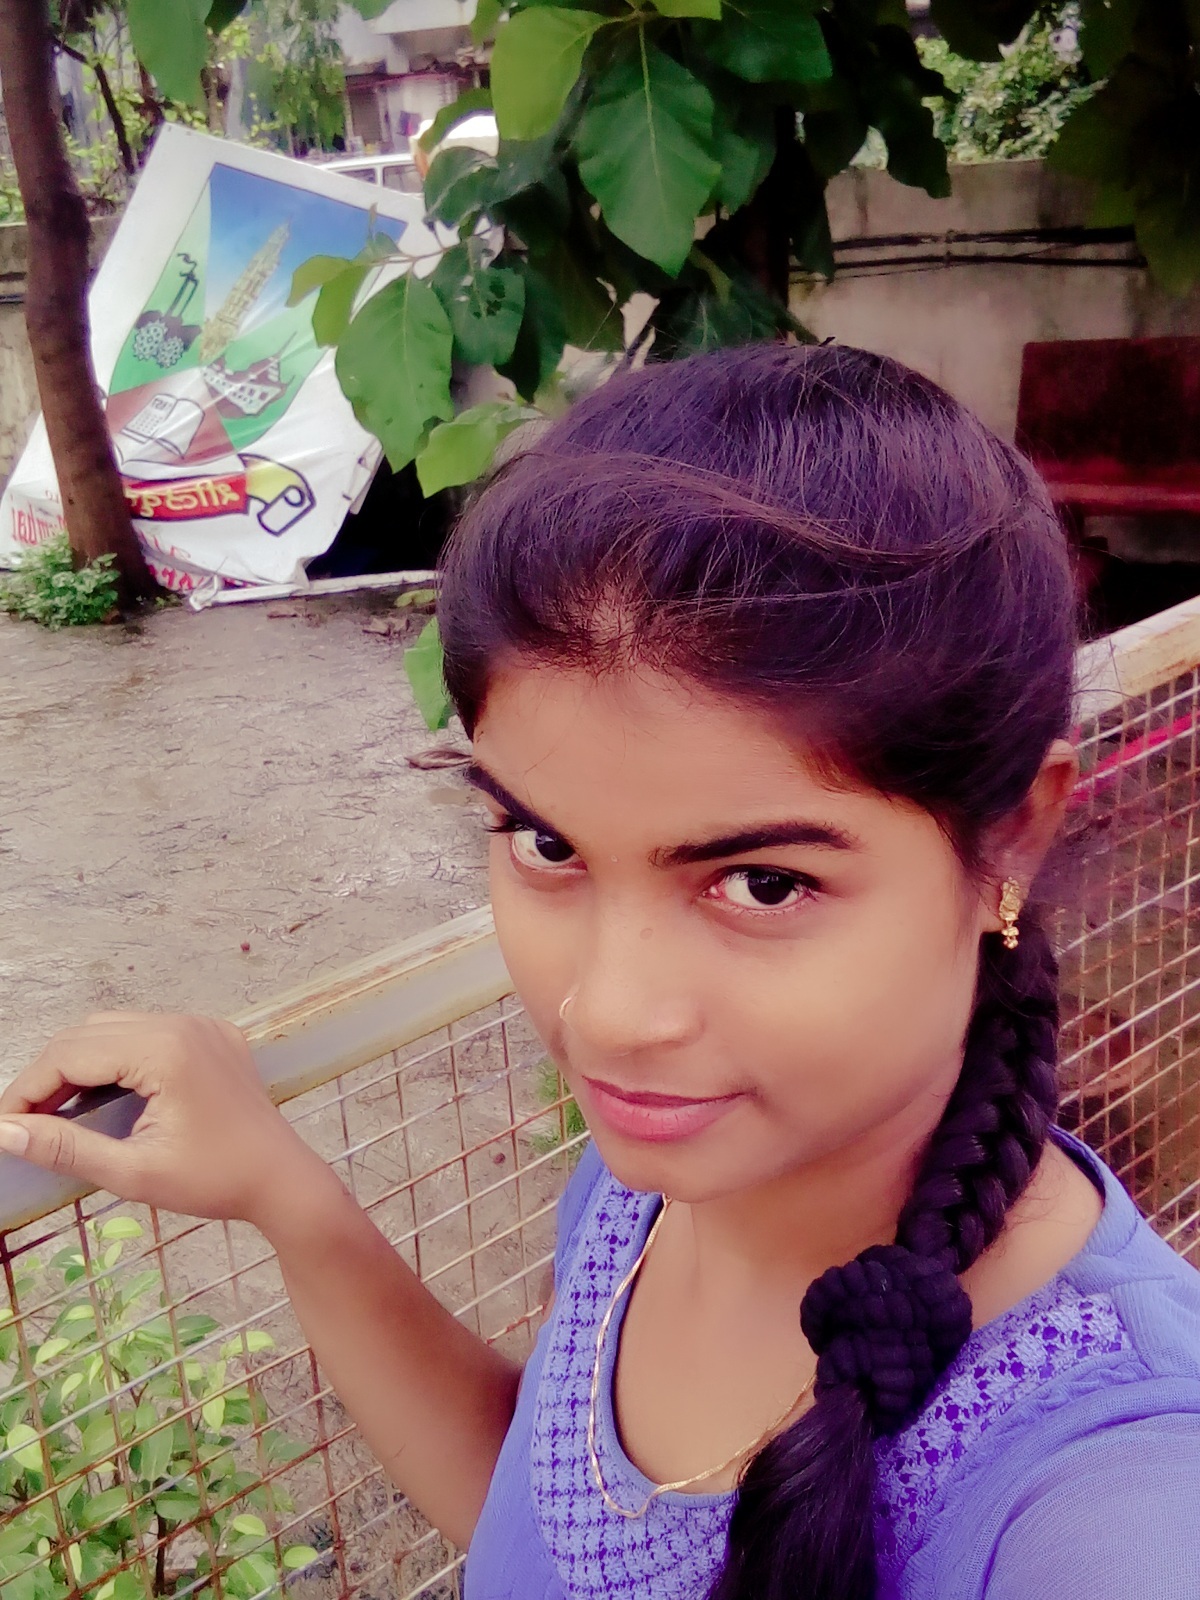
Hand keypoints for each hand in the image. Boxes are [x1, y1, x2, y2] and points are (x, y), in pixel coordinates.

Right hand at [0, 1011, 325, 1229]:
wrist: (283, 1180)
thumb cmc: (215, 1181)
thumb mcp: (132, 1171)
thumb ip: (65, 1147)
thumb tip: (5, 1131)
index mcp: (164, 1050)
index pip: (71, 1055)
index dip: (28, 1089)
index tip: (5, 1125)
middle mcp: (182, 1024)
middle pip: (88, 1034)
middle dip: (49, 1075)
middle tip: (25, 1123)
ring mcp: (201, 1025)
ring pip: (115, 1028)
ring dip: (80, 1063)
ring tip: (56, 1112)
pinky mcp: (213, 1035)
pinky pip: (148, 1033)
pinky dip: (116, 1057)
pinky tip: (103, 1096)